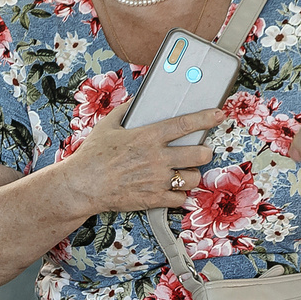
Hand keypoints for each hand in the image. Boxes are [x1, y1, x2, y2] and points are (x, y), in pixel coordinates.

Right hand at [61, 102, 220, 215]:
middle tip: (201, 151)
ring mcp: (157, 180)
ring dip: (192, 174)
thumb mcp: (107, 126)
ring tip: (184, 171)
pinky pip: (179, 198)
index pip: (185, 124)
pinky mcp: (153, 198)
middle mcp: (157, 158)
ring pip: (193, 178)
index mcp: (148, 137)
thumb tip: (138, 101)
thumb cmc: (92, 156)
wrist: (82, 186)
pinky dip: (178, 194)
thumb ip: (126, 111)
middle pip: (199, 154)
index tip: (218, 115)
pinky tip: (171, 188)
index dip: (206, 118)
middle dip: (205, 152)